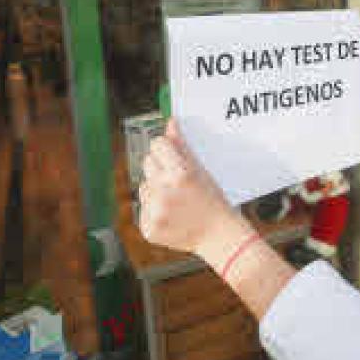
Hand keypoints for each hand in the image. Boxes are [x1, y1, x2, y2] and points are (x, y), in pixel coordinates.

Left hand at [138, 120, 250, 259]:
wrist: (217, 236)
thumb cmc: (212, 200)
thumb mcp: (201, 170)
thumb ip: (181, 146)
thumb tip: (170, 123)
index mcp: (180, 174)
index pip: (157, 145)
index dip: (166, 149)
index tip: (173, 156)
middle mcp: (165, 192)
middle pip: (147, 162)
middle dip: (160, 169)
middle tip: (177, 182)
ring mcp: (155, 212)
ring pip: (143, 186)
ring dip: (155, 190)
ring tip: (176, 201)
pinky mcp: (148, 228)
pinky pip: (143, 208)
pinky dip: (154, 211)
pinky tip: (171, 215)